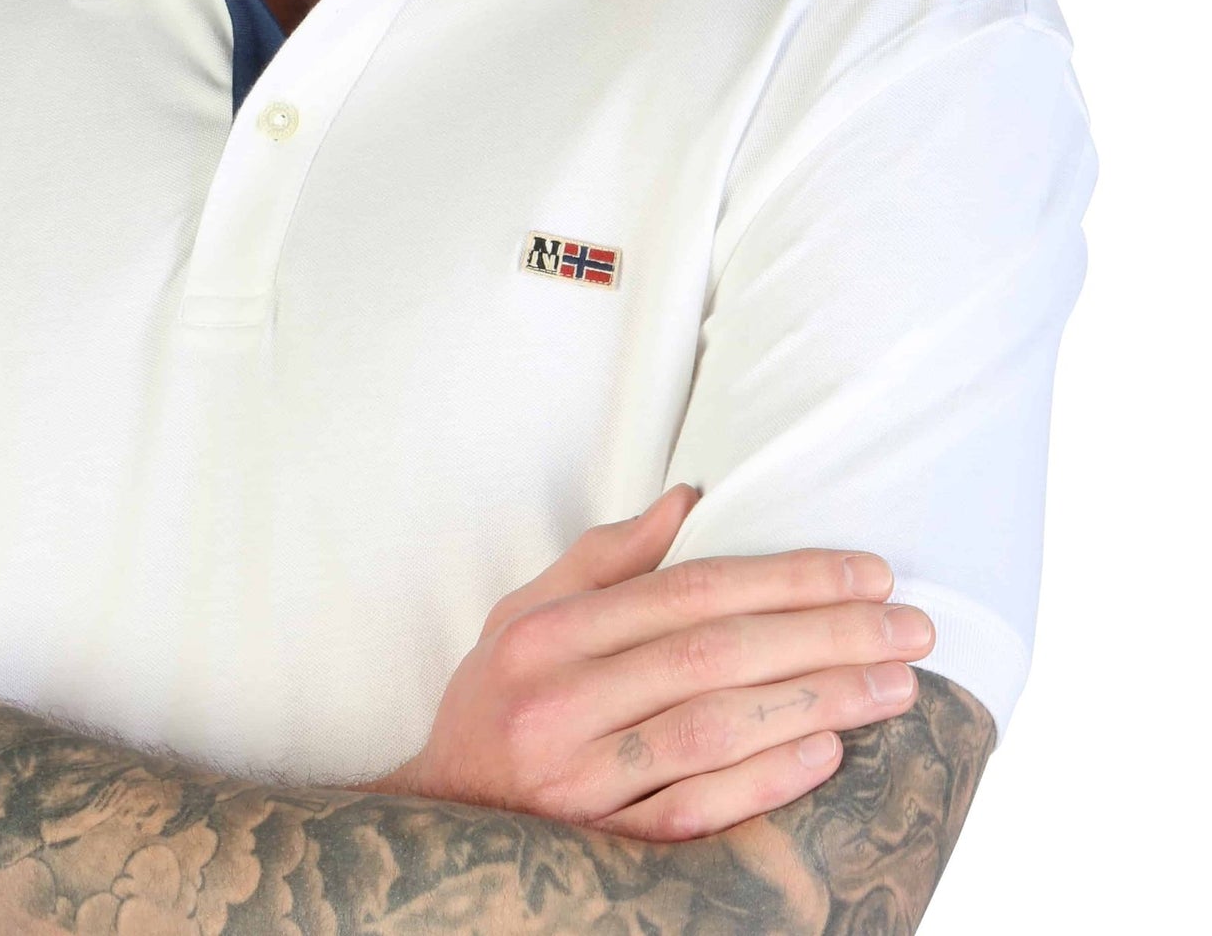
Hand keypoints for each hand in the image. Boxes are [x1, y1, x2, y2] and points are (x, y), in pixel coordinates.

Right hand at [370, 485, 934, 841]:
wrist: (438, 821)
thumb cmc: (495, 705)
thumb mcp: (523, 615)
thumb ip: (605, 558)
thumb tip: (688, 500)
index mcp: (546, 633)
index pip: (686, 590)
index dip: (783, 576)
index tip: (864, 570)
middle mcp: (560, 701)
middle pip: (714, 655)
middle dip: (824, 634)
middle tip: (908, 626)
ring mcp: (579, 781)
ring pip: (716, 730)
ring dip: (816, 703)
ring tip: (893, 685)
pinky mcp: (600, 847)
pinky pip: (697, 811)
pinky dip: (767, 780)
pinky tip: (828, 750)